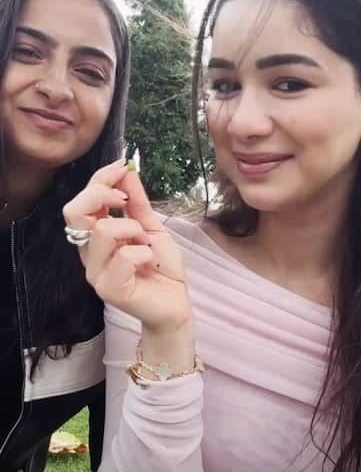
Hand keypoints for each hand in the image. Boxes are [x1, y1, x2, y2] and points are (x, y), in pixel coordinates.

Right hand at [63, 159, 192, 333]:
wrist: (176, 303)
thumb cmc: (161, 267)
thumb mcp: (152, 227)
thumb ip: (137, 201)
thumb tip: (126, 169)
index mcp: (95, 237)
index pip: (80, 201)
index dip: (99, 179)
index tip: (122, 167)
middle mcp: (90, 254)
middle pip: (74, 211)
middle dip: (102, 194)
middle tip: (126, 200)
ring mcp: (96, 273)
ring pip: (103, 231)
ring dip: (133, 229)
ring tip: (145, 244)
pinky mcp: (110, 290)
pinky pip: (124, 257)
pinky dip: (143, 253)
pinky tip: (149, 262)